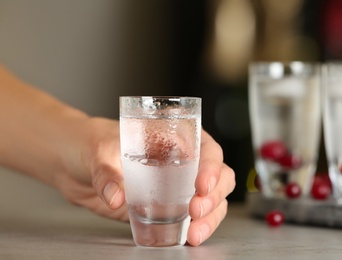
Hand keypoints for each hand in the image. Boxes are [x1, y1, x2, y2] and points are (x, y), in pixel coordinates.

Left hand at [55, 117, 234, 245]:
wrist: (73, 162)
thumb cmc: (90, 142)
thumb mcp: (97, 150)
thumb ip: (105, 172)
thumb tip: (115, 196)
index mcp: (172, 138)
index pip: (206, 148)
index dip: (211, 166)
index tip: (202, 185)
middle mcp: (180, 162)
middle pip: (218, 176)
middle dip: (214, 196)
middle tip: (196, 210)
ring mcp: (175, 186)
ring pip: (210, 200)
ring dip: (210, 216)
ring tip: (195, 232)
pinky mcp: (164, 207)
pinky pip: (190, 217)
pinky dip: (196, 228)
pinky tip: (190, 236)